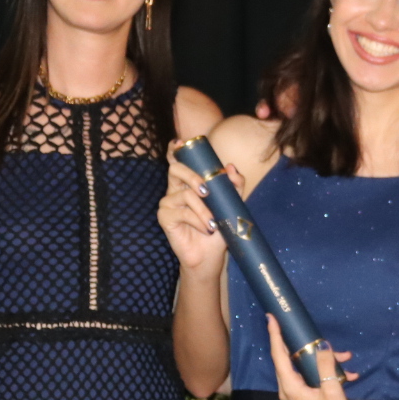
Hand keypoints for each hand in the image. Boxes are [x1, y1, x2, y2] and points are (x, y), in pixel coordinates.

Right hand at [157, 146, 235, 274]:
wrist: (210, 256)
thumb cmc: (219, 229)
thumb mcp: (231, 204)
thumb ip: (233, 185)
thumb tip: (230, 167)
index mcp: (188, 182)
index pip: (177, 160)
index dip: (175, 150)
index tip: (178, 144)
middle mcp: (175, 189)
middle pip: (176, 169)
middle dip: (194, 176)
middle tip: (207, 191)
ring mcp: (168, 203)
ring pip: (185, 194)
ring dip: (204, 209)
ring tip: (213, 224)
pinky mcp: (164, 217)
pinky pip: (182, 212)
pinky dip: (198, 220)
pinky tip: (205, 229)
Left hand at [265, 314, 360, 399]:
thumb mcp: (332, 389)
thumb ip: (326, 365)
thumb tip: (322, 345)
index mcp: (290, 387)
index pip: (278, 355)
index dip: (275, 335)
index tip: (271, 317)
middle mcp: (288, 389)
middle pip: (293, 359)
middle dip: (311, 348)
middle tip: (322, 339)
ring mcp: (296, 394)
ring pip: (307, 367)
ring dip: (326, 361)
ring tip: (346, 358)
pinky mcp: (305, 397)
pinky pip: (313, 378)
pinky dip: (328, 373)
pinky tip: (348, 375)